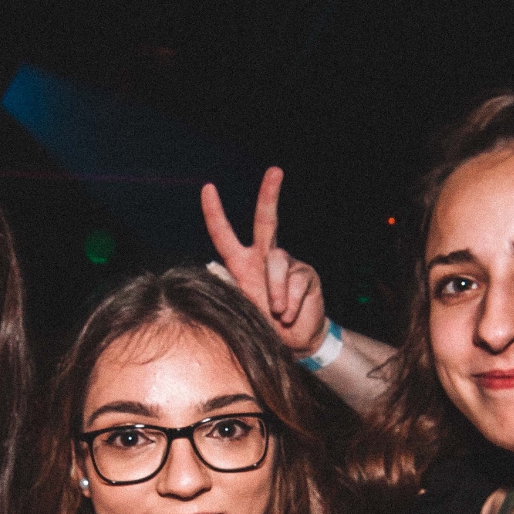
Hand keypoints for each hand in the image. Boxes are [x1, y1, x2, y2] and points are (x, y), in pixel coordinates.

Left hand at [200, 166, 327, 355]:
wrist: (295, 342)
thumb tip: (214, 264)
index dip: (215, 213)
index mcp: (242, 264)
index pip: (225, 235)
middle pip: (267, 221)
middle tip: (275, 170)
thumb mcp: (242, 307)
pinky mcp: (305, 275)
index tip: (208, 188)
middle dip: (270, 195)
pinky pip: (294, 283)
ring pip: (277, 263)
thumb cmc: (264, 325)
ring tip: (278, 313)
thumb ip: (230, 285)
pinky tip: (290, 314)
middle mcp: (265, 257)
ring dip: (275, 293)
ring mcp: (287, 264)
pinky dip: (291, 304)